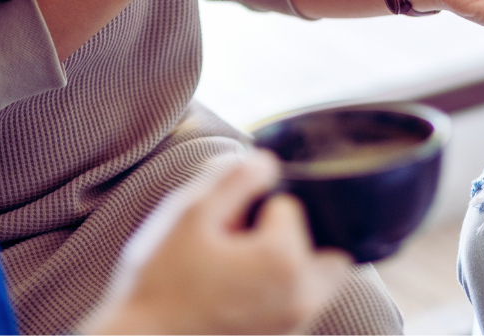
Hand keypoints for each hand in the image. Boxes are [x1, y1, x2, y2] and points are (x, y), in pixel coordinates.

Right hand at [91, 153, 350, 334]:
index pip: (291, 206)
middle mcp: (303, 300)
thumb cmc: (159, 285)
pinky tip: (235, 299)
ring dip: (287, 267)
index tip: (224, 231)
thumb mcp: (190, 214)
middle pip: (324, 244)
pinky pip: (298, 307)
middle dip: (291, 237)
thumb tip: (270, 163)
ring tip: (235, 275)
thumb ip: (236, 177)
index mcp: (285, 260)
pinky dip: (277, 296)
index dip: (255, 209)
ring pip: (316, 280)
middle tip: (241, 247)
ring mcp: (296, 328)